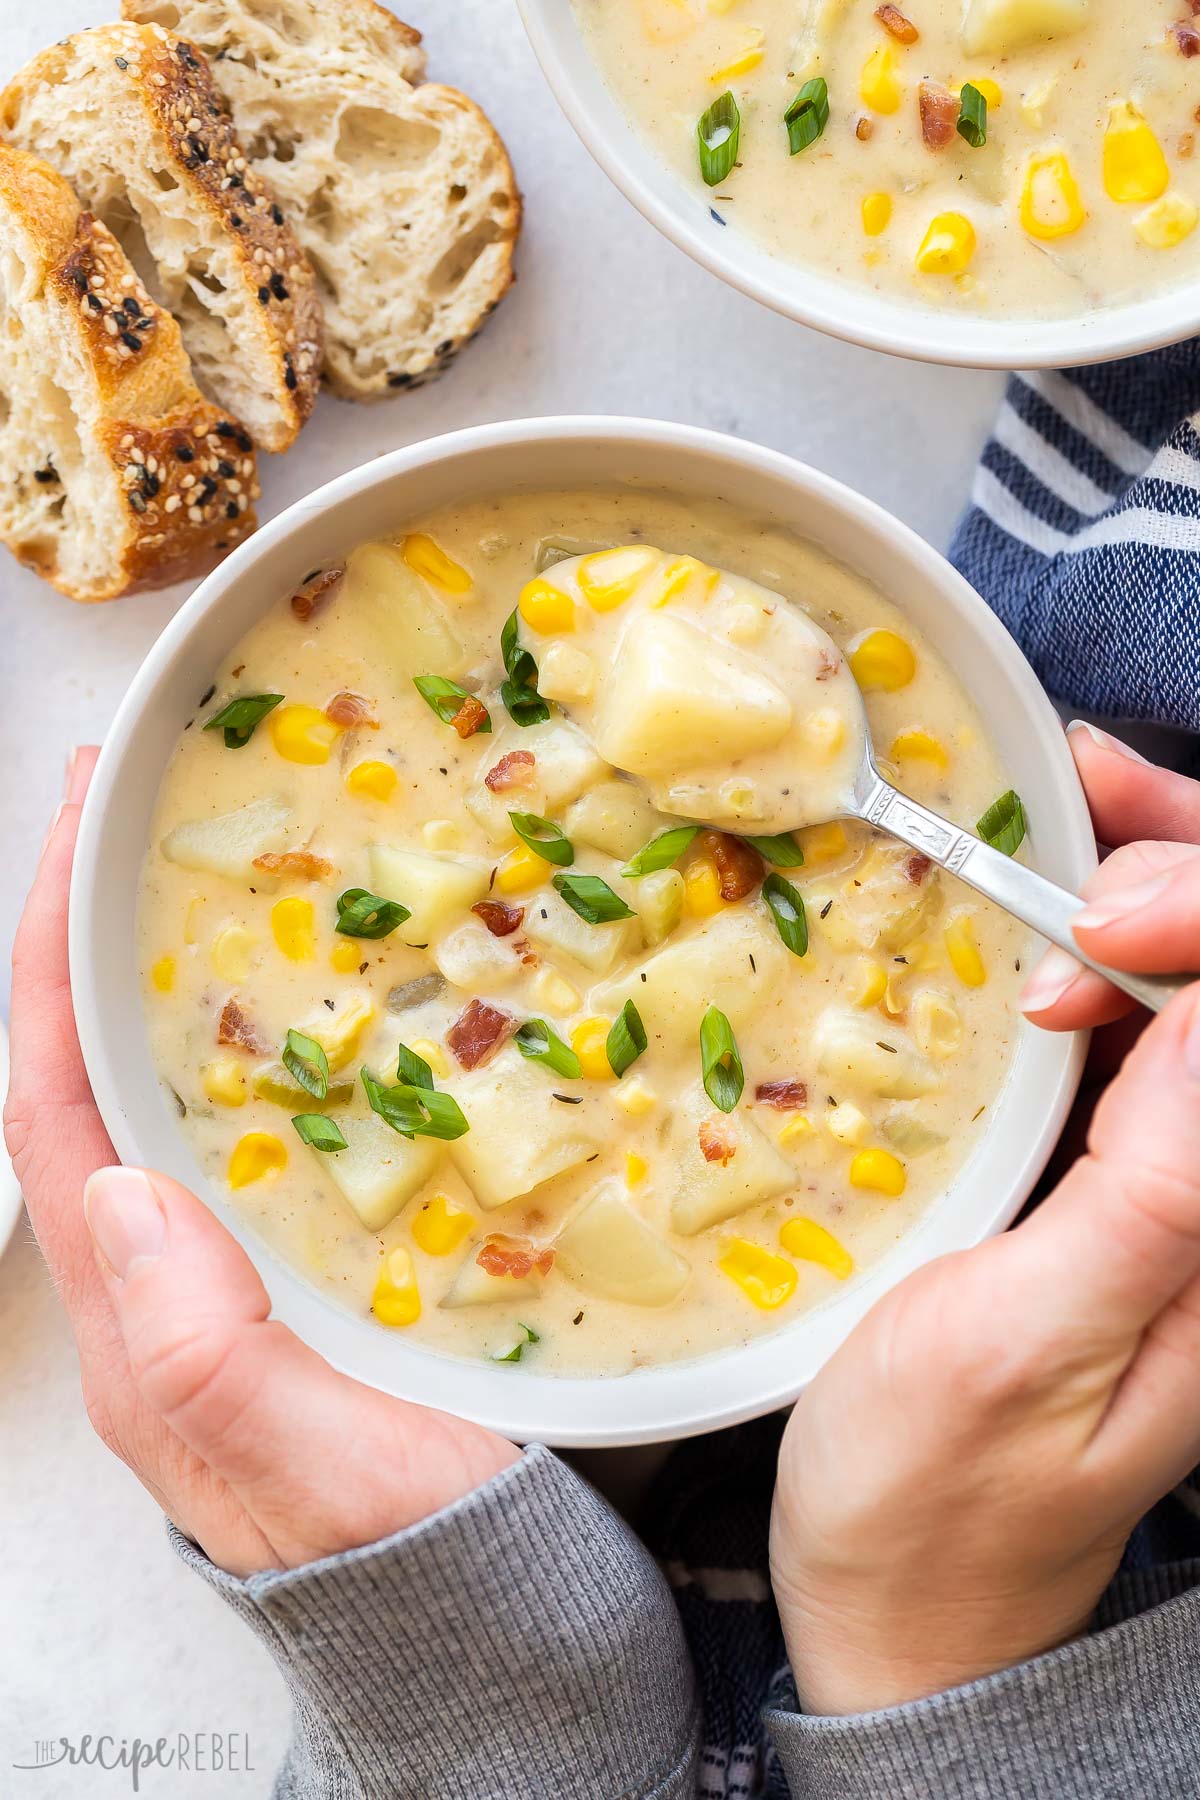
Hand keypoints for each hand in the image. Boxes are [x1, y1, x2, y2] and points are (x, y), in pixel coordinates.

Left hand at [4, 751, 517, 1578]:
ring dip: (183, 978)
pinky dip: (279, 1045)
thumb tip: (120, 1202)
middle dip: (98, 939)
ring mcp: (248, 1281)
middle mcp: (176, 1292)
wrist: (506, 1654)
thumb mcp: (321, 1480)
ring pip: (184, 1097)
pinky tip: (336, 995)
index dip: (51, 969)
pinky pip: (273, 1134)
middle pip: (99, 1081)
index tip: (75, 837)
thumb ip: (211, 1359)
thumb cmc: (423, 1575)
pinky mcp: (323, 1279)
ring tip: (221, 868)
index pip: (57, 1111)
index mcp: (151, 1328)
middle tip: (134, 811)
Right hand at [770, 727, 1199, 1715]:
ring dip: (1156, 879)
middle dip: (1185, 876)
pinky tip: (1055, 887)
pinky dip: (1114, 938)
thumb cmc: (935, 1488)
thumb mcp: (1023, 1343)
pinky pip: (1151, 1027)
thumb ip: (1153, 1185)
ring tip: (1066, 808)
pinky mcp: (1127, 1179)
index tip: (1087, 924)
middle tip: (1068, 835)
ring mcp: (1183, 1187)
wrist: (900, 1593)